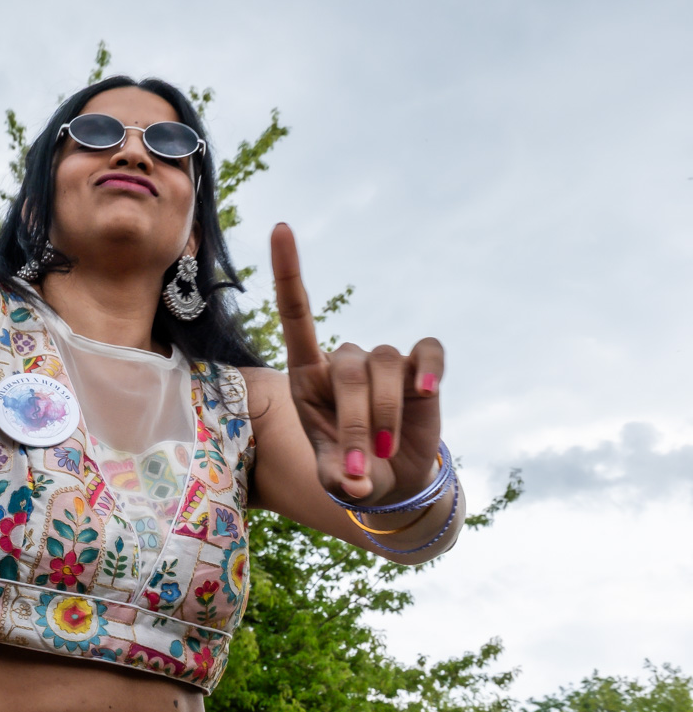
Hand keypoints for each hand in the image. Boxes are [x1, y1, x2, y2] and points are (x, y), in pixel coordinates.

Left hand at [271, 223, 443, 500]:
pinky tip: (428, 392)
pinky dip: (430, 369)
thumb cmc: (351, 471)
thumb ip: (339, 479)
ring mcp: (382, 363)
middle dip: (356, 422)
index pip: (295, 314)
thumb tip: (357, 484)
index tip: (280, 228)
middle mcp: (342, 362)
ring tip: (386, 452)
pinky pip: (427, 353)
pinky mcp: (419, 369)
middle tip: (363, 466)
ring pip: (384, 367)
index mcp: (307, 375)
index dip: (288, 273)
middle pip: (348, 368)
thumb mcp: (336, 480)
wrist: (392, 481)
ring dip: (386, 414)